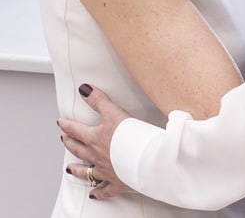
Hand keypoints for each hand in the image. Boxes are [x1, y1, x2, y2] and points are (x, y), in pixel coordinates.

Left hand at [59, 84, 131, 199]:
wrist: (144, 159)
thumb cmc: (131, 137)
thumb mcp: (114, 112)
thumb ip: (99, 100)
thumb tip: (84, 89)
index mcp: (95, 138)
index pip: (76, 130)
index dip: (67, 125)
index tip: (60, 122)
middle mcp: (96, 156)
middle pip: (78, 149)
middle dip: (69, 142)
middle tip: (63, 138)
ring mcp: (104, 171)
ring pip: (86, 171)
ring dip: (77, 169)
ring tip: (69, 168)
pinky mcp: (116, 182)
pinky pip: (104, 190)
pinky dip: (98, 193)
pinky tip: (94, 194)